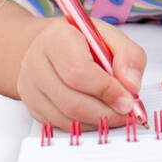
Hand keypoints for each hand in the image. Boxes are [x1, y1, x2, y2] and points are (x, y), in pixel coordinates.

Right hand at [17, 17, 146, 131]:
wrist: (49, 46)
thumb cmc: (81, 41)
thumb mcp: (110, 36)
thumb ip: (129, 55)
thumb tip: (131, 85)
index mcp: (56, 38)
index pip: (78, 71)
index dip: (106, 90)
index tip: (128, 99)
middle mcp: (35, 63)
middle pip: (71, 101)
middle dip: (105, 112)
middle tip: (127, 111)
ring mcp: (30, 88)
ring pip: (66, 118)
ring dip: (98, 120)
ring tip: (115, 112)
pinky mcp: (32, 107)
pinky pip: (61, 125)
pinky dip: (86, 125)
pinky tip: (98, 113)